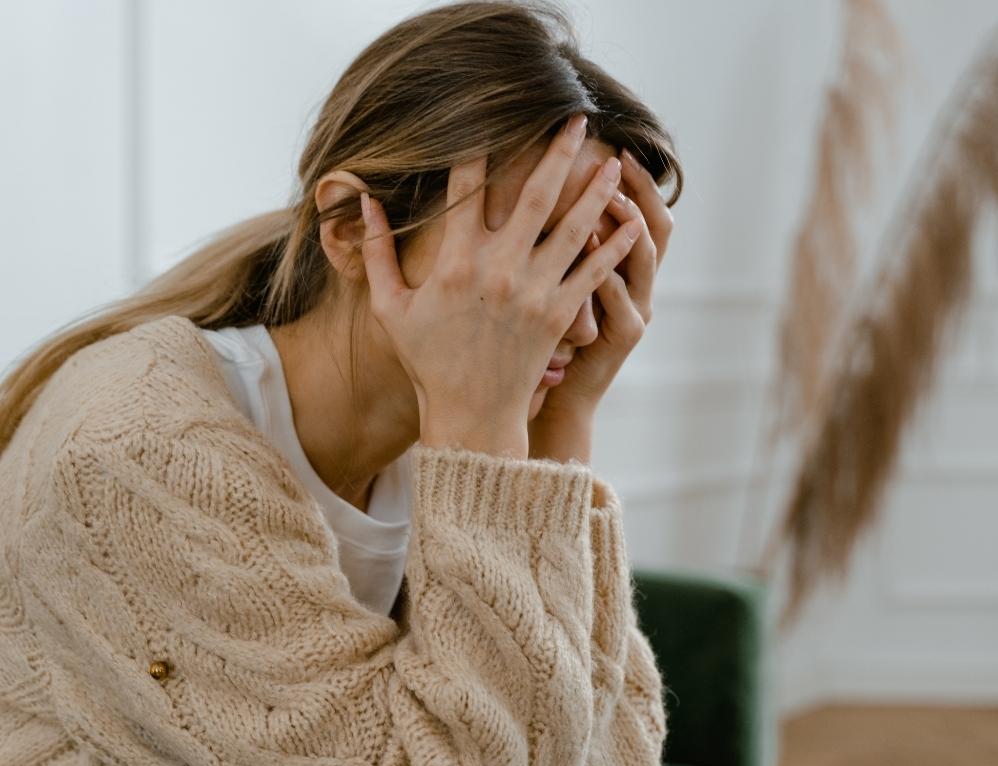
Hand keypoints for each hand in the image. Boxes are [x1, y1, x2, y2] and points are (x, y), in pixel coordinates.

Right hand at [359, 114, 642, 458]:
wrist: (470, 415)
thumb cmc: (428, 361)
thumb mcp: (390, 308)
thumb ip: (376, 254)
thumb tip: (365, 203)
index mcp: (455, 261)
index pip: (467, 188)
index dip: (478, 148)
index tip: (489, 118)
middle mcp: (499, 268)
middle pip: (536, 194)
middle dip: (558, 151)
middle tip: (576, 118)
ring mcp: (534, 290)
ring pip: (574, 227)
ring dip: (596, 189)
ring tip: (614, 161)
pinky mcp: (560, 314)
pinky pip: (594, 271)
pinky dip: (616, 245)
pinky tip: (632, 221)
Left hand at [529, 147, 674, 462]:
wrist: (554, 397)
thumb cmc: (545, 340)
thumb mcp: (556, 287)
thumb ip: (556, 245)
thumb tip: (536, 192)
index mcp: (622, 268)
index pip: (638, 212)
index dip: (635, 180)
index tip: (614, 146)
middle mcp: (639, 285)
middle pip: (656, 225)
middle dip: (640, 189)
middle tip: (618, 158)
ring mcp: (636, 309)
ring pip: (643, 257)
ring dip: (627, 224)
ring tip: (609, 195)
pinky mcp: (624, 335)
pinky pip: (621, 298)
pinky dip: (608, 271)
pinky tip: (592, 246)